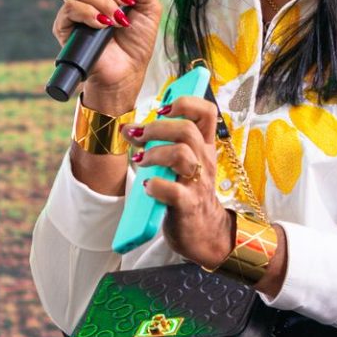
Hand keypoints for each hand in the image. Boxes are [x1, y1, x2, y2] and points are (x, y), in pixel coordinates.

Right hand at [53, 0, 162, 112]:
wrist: (128, 70)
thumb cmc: (138, 41)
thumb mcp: (151, 9)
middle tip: (126, 2)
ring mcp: (76, 8)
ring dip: (104, 2)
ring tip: (117, 20)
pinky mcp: (65, 25)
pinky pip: (70, 7)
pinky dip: (89, 13)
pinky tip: (102, 24)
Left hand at [126, 94, 233, 266]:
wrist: (203, 233)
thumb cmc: (187, 194)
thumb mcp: (181, 164)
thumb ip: (160, 144)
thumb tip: (129, 127)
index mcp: (204, 148)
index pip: (207, 112)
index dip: (185, 103)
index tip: (163, 109)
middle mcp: (204, 162)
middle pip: (187, 130)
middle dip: (156, 128)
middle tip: (138, 137)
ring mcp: (198, 184)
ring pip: (180, 154)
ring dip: (153, 154)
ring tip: (139, 162)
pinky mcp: (188, 206)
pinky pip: (173, 191)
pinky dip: (155, 185)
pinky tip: (147, 186)